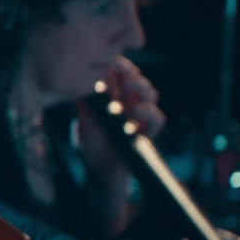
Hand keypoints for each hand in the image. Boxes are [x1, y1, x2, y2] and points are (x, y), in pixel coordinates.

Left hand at [75, 57, 164, 178]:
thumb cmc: (93, 149)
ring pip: (150, 93)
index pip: (119, 75)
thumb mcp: (84, 125)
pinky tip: (136, 112)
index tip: (112, 64)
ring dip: (141, 89)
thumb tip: (81, 86)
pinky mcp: (148, 132)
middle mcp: (128, 105)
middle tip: (123, 76)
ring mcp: (139, 118)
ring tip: (129, 90)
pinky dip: (149, 112)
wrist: (103, 175)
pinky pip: (158, 118)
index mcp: (112, 99)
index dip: (119, 66)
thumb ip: (85, 108)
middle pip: (136, 80)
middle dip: (131, 74)